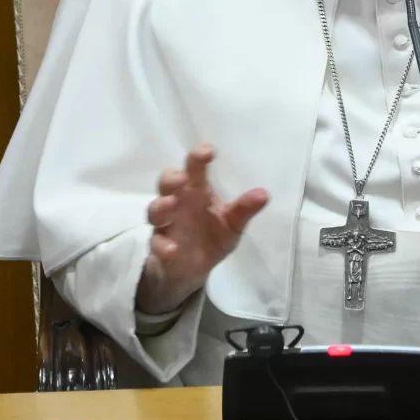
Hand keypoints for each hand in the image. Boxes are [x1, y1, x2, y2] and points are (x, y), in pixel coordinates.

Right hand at [137, 144, 268, 312]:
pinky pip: (157, 242)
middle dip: (172, 178)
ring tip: (171, 205)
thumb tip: (264, 194)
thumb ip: (244, 209)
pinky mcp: (160, 245)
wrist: (194, 269)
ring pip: (155, 210)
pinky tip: (172, 249)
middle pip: (168, 183)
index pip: (195, 168)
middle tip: (181, 179)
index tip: (208, 151)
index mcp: (197, 191)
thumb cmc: (213, 236)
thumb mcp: (233, 224)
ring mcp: (166, 223)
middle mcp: (178, 202)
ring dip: (161, 207)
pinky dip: (163, 245)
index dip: (198, 156)